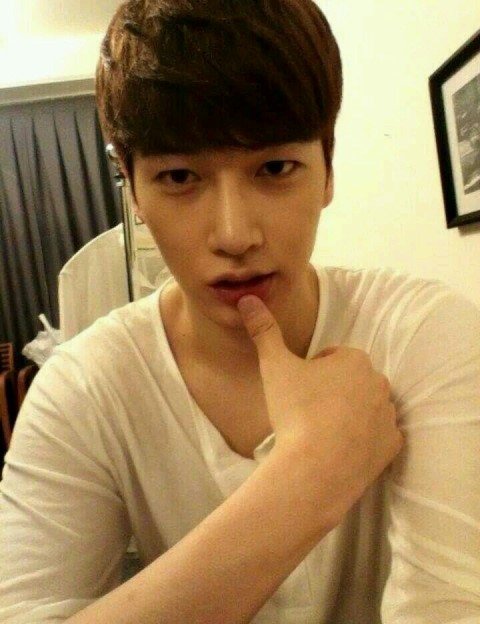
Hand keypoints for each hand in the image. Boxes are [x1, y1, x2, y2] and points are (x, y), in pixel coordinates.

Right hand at [237, 295, 402, 513]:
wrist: (316, 467)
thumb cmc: (296, 411)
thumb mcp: (275, 366)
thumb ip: (264, 330)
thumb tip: (248, 298)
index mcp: (355, 359)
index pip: (332, 358)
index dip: (311, 374)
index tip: (298, 392)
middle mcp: (379, 382)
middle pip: (351, 382)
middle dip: (333, 392)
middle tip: (307, 412)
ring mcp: (389, 415)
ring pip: (366, 407)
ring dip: (349, 415)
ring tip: (322, 433)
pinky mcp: (392, 444)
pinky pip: (379, 436)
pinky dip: (365, 441)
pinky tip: (341, 449)